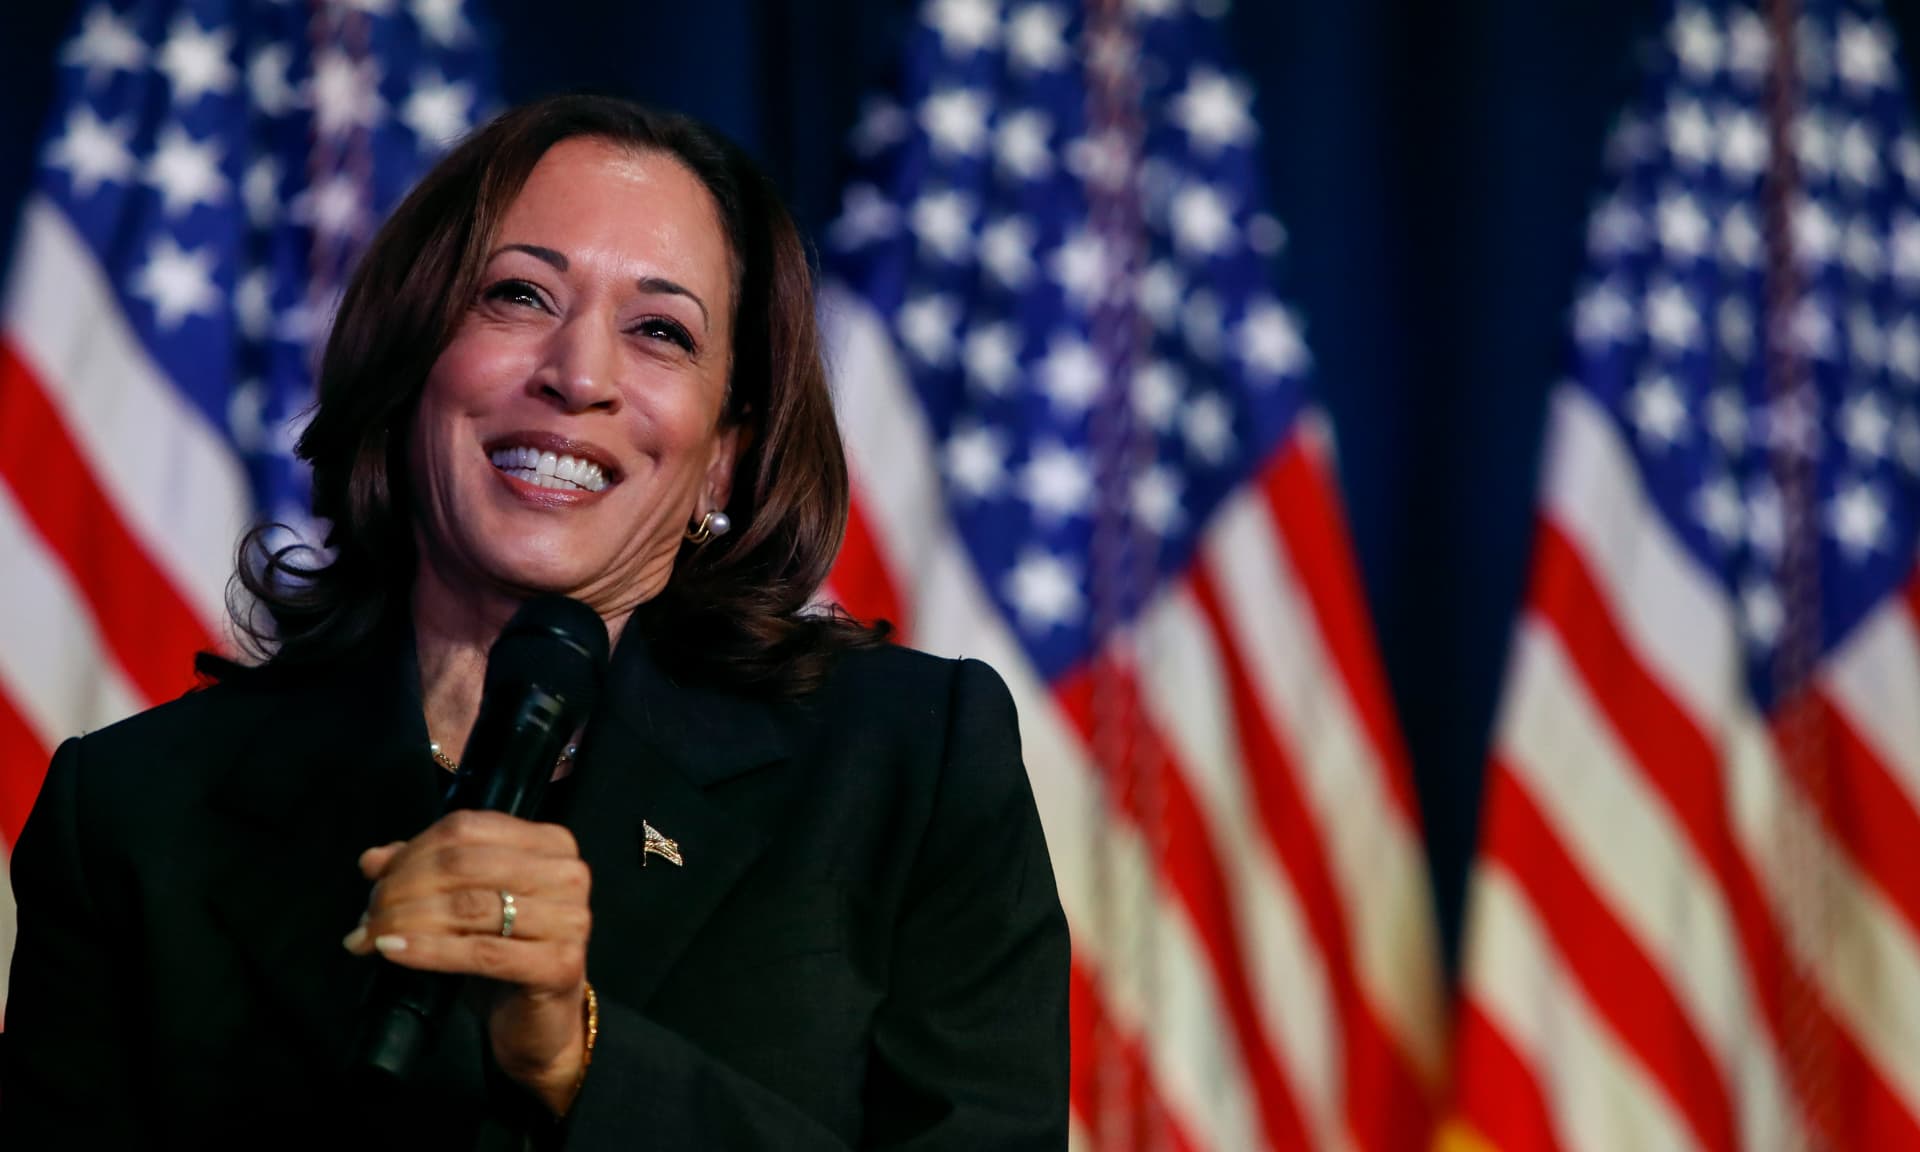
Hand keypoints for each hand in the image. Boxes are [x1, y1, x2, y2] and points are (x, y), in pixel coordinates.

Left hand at [346, 809, 592, 1114]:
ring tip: (371, 937)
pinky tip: (393, 950)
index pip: (467, 828)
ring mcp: (569, 919)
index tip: (375, 881)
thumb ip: (427, 874)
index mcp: (550, 844)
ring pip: (469, 907)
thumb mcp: (467, 907)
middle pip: (464, 865)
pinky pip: (480, 952)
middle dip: (403, 888)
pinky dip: (428, 950)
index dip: (411, 852)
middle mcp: (567, 874)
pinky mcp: (559, 964)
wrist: (541, 1026)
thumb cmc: (506, 960)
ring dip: (407, 920)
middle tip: (368, 916)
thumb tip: (373, 859)